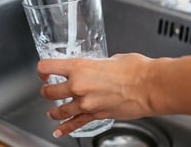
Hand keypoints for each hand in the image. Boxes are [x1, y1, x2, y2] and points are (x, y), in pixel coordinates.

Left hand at [37, 53, 154, 137]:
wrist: (149, 86)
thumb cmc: (135, 69)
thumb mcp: (111, 58)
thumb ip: (98, 64)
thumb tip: (98, 67)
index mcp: (79, 67)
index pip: (47, 67)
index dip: (42, 69)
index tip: (43, 71)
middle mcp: (78, 86)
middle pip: (48, 91)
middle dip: (46, 90)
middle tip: (48, 89)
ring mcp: (85, 103)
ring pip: (59, 110)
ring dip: (53, 111)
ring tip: (52, 111)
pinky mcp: (96, 116)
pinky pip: (75, 123)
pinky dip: (65, 129)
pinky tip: (59, 131)